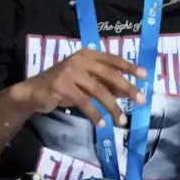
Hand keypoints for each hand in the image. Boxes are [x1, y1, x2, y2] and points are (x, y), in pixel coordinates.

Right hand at [14, 49, 145, 127]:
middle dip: (126, 88)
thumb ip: (104, 83)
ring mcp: (70, 72)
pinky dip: (95, 115)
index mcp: (87, 54)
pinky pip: (84, 103)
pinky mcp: (62, 87)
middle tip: (140, 100)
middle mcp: (79, 60)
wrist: (34, 92)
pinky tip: (102, 124)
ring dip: (112, 107)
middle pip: (108, 74)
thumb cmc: (63, 85)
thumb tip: (127, 91)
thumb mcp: (85, 81)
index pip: (112, 59)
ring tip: (122, 121)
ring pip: (98, 91)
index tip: (145, 76)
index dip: (129, 67)